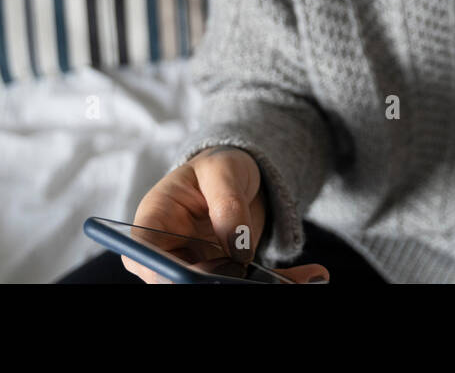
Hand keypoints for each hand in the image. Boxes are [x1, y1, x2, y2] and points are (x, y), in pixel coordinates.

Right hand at [124, 145, 328, 283]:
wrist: (238, 177)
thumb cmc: (219, 166)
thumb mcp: (224, 169)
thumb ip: (227, 201)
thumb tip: (237, 246)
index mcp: (154, 221)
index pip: (144, 254)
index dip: (161, 272)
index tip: (196, 275)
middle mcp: (172, 253)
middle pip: (179, 280)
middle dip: (218, 283)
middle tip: (256, 278)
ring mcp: (199, 269)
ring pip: (218, 287)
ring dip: (256, 287)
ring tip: (300, 279)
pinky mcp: (227, 277)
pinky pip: (248, 286)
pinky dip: (279, 284)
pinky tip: (311, 275)